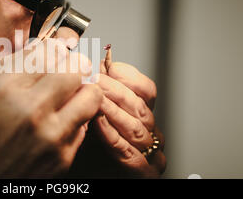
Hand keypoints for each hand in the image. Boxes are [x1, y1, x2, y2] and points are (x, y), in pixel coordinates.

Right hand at [0, 39, 102, 177]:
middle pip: (76, 68)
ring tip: (72, 94)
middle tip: (70, 70)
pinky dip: (76, 120)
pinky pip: (85, 126)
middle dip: (75, 65)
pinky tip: (59, 123)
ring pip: (92, 95)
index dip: (56, 47)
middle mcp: (30, 110)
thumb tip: (45, 47)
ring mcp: (50, 136)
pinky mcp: (63, 158)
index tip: (58, 50)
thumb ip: (15, 67)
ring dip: (84, 90)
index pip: (48, 51)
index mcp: (5, 89)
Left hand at [94, 51, 165, 177]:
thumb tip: (91, 65)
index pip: (146, 90)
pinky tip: (98, 122)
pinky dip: (111, 135)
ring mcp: (151, 155)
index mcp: (144, 117)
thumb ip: (95, 93)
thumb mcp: (91, 114)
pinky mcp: (143, 173)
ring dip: (112, 109)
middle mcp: (152, 134)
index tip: (105, 66)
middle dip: (114, 89)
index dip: (126, 76)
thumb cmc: (90, 151)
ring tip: (93, 97)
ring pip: (135, 126)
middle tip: (93, 78)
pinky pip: (127, 151)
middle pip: (139, 105)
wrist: (91, 177)